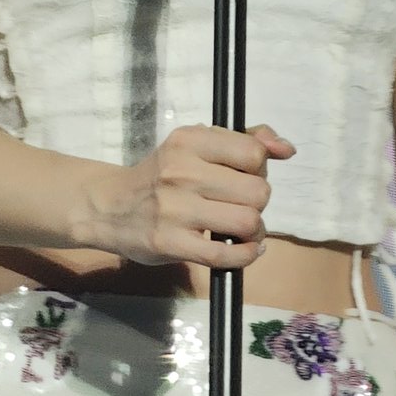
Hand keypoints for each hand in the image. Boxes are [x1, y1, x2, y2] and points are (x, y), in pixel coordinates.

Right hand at [87, 122, 294, 267]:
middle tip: (240, 204)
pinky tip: (242, 249)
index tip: (245, 176)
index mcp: (189, 140)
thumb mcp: (195, 144)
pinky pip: (226, 255)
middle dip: (258, 202)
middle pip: (258, 192)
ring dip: (253, 231)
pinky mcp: (171, 243)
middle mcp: (182, 172)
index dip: (259, 169)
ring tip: (240, 229)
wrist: (109, 207)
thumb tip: (286, 148)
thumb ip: (244, 140)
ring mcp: (175, 209)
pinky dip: (245, 255)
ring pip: (248, 223)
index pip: (254, 153)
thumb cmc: (161, 175)